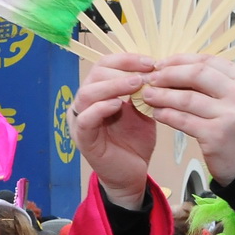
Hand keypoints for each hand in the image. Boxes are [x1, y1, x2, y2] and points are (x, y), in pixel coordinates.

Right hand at [70, 54, 156, 209]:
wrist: (132, 174)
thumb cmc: (134, 142)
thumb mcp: (143, 112)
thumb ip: (143, 93)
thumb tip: (154, 70)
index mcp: (99, 92)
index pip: (106, 64)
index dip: (127, 59)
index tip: (151, 62)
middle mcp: (85, 102)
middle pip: (95, 74)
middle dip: (122, 70)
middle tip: (145, 73)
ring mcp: (80, 119)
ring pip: (87, 93)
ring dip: (113, 85)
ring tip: (135, 84)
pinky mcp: (82, 138)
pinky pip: (84, 119)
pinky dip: (100, 108)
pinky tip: (118, 105)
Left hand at [140, 55, 234, 185]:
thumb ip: (216, 84)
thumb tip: (177, 71)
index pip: (208, 61)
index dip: (181, 60)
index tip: (162, 64)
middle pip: (196, 74)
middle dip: (169, 74)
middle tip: (151, 78)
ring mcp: (229, 115)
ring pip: (186, 98)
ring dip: (162, 95)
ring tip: (148, 95)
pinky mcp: (216, 136)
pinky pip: (183, 120)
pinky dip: (166, 115)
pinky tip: (157, 113)